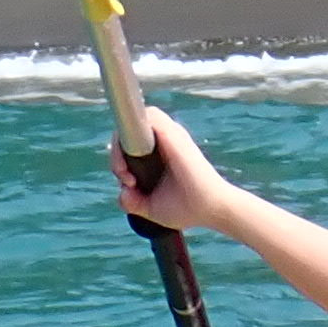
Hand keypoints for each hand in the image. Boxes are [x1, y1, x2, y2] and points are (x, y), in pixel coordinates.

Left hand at [111, 106, 234, 233]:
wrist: (211, 209)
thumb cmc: (186, 207)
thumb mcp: (151, 208)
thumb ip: (132, 201)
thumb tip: (122, 193)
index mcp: (161, 151)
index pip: (132, 139)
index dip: (120, 155)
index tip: (127, 182)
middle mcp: (165, 139)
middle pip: (130, 128)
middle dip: (117, 153)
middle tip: (126, 180)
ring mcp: (170, 135)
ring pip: (137, 119)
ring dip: (121, 145)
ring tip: (126, 173)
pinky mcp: (173, 135)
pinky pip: (149, 117)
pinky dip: (132, 136)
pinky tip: (130, 168)